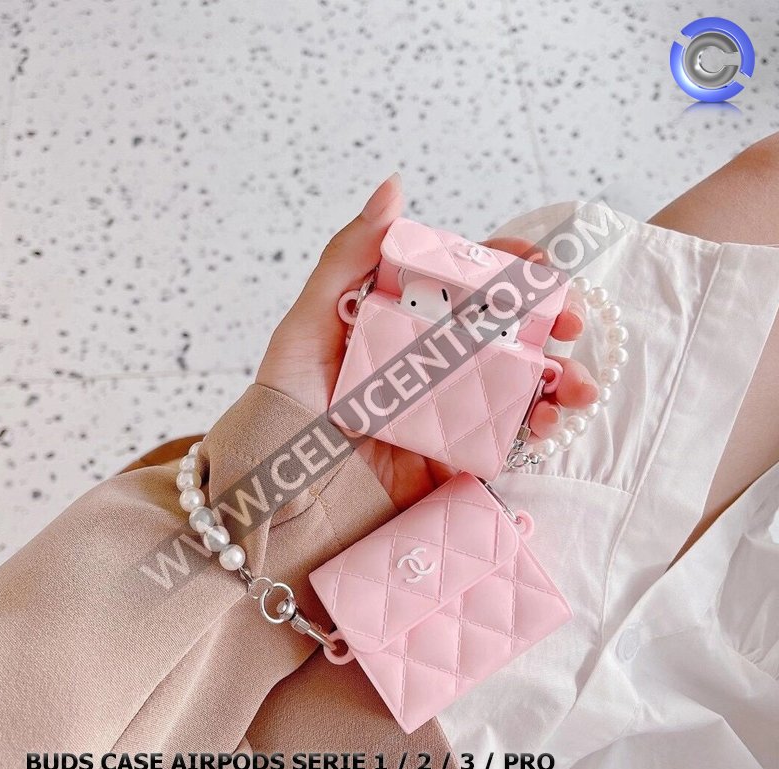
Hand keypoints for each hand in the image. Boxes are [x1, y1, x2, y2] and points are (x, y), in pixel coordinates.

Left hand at [257, 175, 597, 509]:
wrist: (280, 491)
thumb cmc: (285, 404)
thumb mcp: (308, 325)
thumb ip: (347, 258)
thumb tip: (393, 188)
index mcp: (404, 322)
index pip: (466, 283)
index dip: (508, 267)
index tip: (538, 262)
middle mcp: (433, 361)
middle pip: (507, 330)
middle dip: (550, 320)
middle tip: (569, 322)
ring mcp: (451, 409)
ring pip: (521, 382)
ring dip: (561, 377)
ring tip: (578, 386)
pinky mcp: (457, 455)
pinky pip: (510, 437)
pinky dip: (539, 426)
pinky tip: (549, 423)